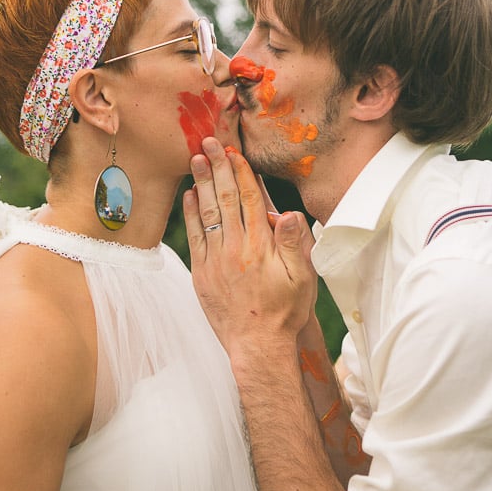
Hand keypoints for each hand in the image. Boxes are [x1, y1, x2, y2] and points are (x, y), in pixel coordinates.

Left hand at [184, 139, 317, 355]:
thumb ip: (295, 244)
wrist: (256, 347)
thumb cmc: (284, 312)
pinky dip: (191, 214)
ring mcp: (215, 261)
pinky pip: (194, 237)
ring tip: (195, 159)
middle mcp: (236, 249)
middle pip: (226, 199)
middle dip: (218, 168)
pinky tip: (189, 195)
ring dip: (202, 184)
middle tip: (209, 143)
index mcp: (261, 247)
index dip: (242, 173)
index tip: (235, 153)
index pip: (251, 200)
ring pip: (208, 214)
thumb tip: (289, 213)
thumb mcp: (302, 279)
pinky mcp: (201, 273)